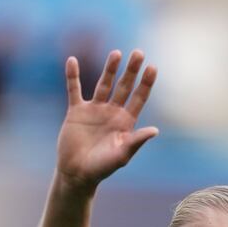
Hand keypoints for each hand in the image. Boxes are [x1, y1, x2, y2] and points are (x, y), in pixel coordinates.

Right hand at [56, 49, 158, 185]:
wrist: (77, 173)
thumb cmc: (102, 168)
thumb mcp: (122, 154)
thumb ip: (136, 141)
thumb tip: (155, 130)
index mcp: (126, 122)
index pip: (138, 98)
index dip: (146, 83)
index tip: (153, 67)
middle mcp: (112, 112)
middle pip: (124, 87)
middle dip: (131, 70)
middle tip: (139, 53)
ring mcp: (94, 110)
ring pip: (103, 84)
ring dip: (109, 69)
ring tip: (116, 53)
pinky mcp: (76, 111)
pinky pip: (74, 90)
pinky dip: (72, 76)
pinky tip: (72, 60)